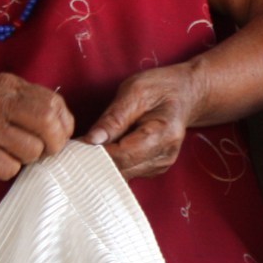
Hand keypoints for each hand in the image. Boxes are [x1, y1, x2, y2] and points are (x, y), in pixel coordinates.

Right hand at [0, 73, 73, 180]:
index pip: (54, 102)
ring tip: (6, 153)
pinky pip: (10, 169)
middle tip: (46, 152)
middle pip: (49, 123)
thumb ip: (22, 102)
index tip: (57, 136)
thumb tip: (61, 125)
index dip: (63, 125)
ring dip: (26, 159)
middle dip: (55, 143)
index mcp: (6, 84)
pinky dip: (5, 170)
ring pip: (32, 150)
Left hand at [84, 64, 203, 179]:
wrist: (185, 94)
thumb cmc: (161, 88)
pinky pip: (127, 172)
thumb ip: (114, 118)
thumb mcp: (135, 91)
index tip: (76, 145)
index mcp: (164, 134)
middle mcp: (164, 156)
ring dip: (103, 163)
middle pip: (122, 169)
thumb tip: (91, 140)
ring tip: (89, 147)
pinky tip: (105, 150)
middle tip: (76, 147)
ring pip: (123, 174)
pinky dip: (113, 163)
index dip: (96, 153)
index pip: (123, 155)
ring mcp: (160, 165)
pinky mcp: (153, 168)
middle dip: (97, 160)